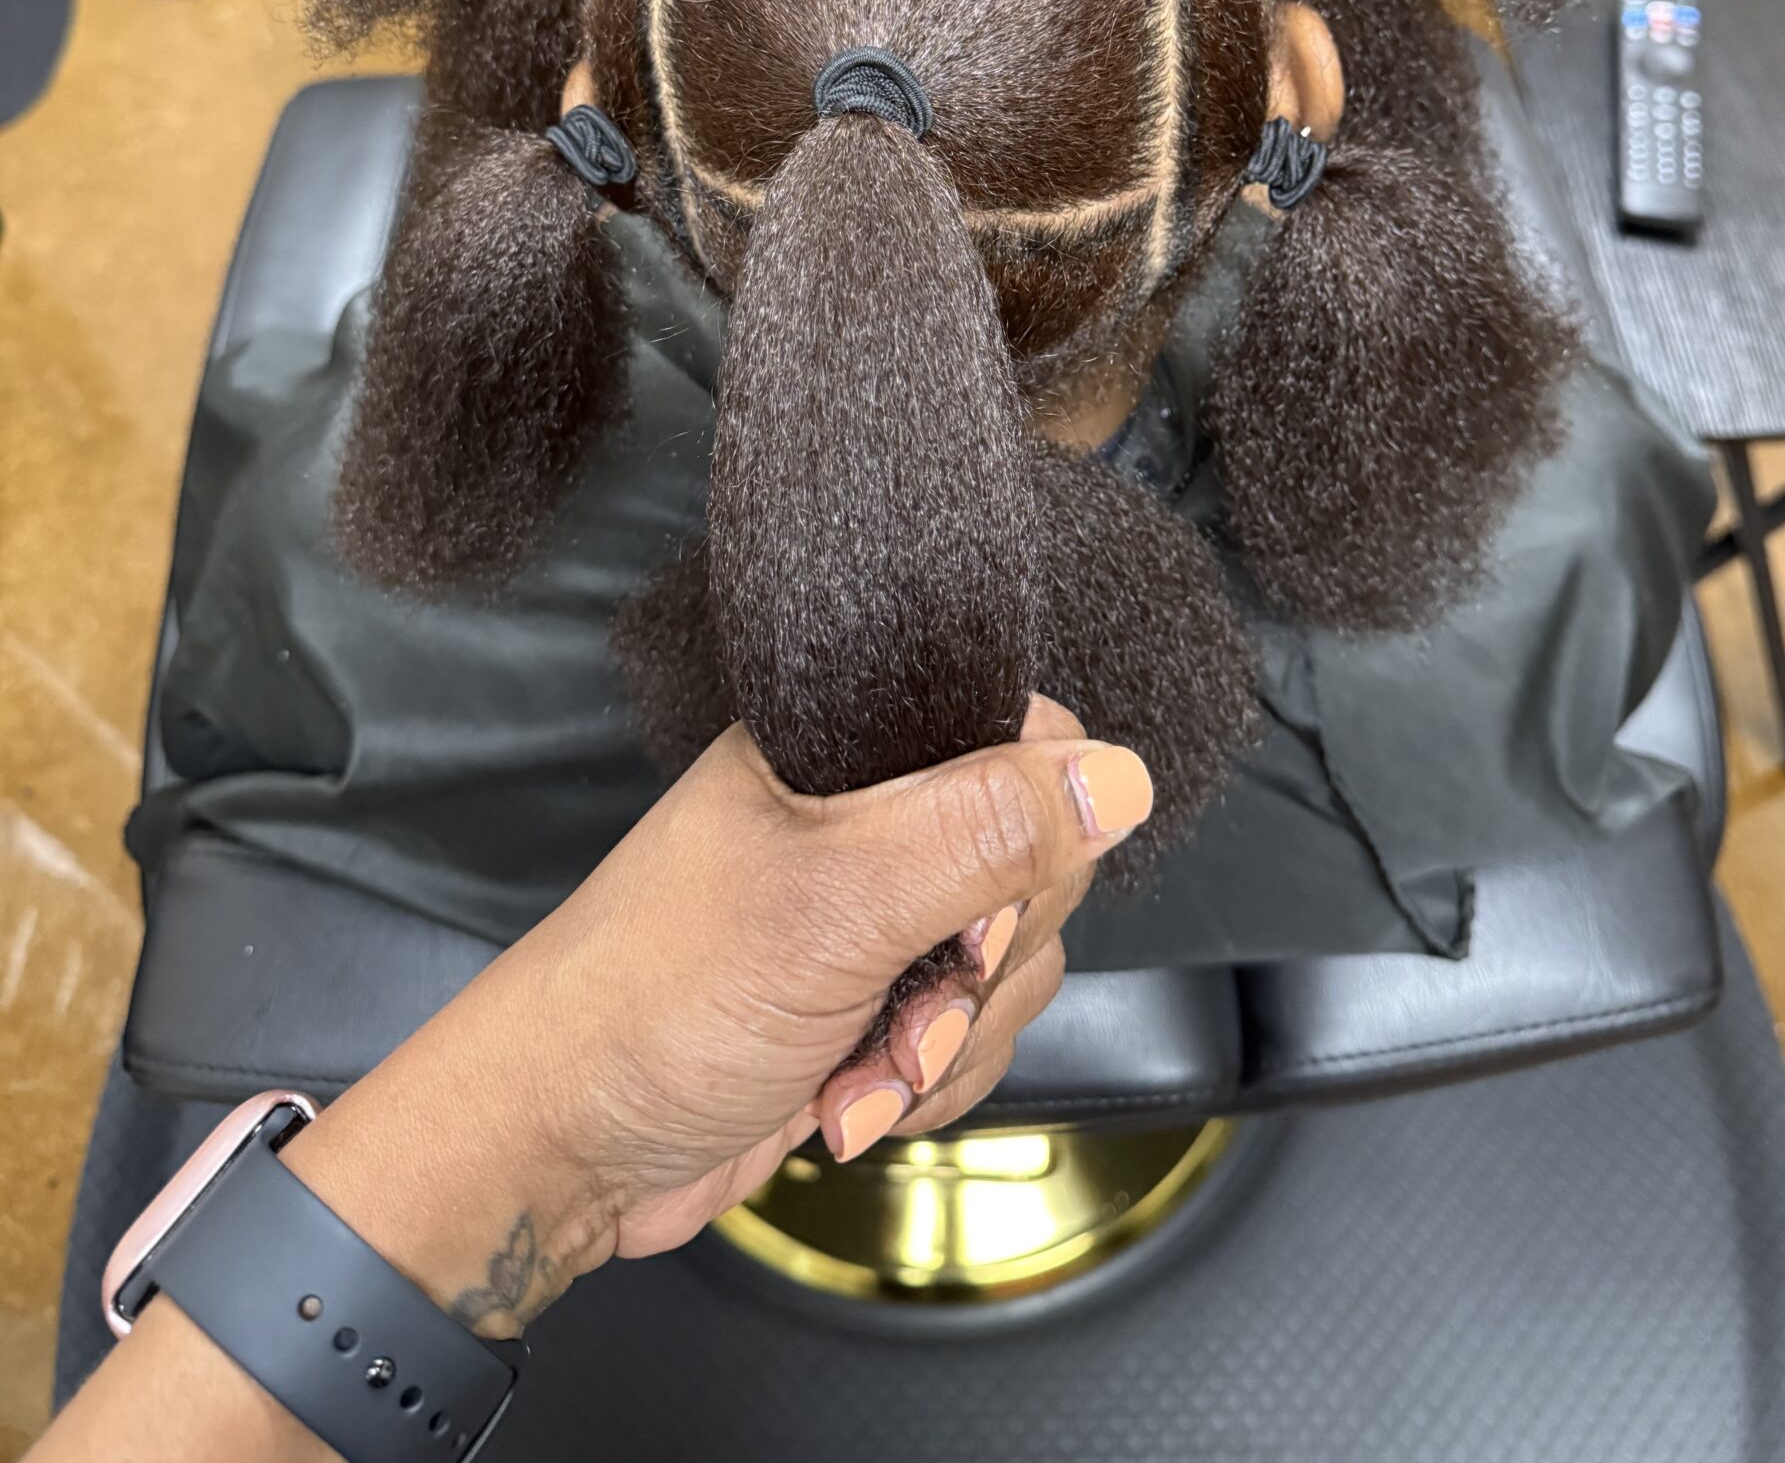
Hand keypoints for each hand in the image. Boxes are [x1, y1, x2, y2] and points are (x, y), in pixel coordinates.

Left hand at [282, 698, 1151, 1331]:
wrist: (565, 1149)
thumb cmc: (655, 997)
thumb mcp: (836, 903)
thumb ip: (986, 834)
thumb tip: (1120, 778)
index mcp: (848, 741)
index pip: (1023, 735)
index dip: (1035, 832)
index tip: (981, 912)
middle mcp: (867, 814)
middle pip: (1036, 864)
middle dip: (986, 965)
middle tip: (913, 996)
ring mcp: (872, 913)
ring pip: (1010, 966)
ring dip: (950, 1042)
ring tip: (858, 1069)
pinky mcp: (872, 1003)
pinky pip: (969, 1035)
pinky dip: (923, 1083)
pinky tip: (846, 1101)